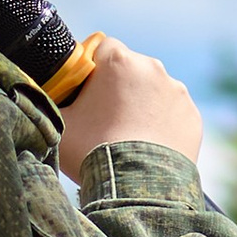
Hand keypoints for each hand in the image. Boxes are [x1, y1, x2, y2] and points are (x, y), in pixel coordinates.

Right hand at [57, 36, 204, 173]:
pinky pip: (173, 114)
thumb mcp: (57, 123)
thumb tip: (44, 95)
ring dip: (142, 105)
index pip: (101, 47)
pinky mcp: (192, 116)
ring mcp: (176, 92)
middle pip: (130, 69)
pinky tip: (148, 147)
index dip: (91, 68)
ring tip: (128, 136)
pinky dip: (162, 125)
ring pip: (153, 91)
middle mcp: (152, 68)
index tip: (86, 90)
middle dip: (118, 87)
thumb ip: (50, 100)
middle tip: (105, 119)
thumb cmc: (92, 151)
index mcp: (118, 60)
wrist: (136, 188)